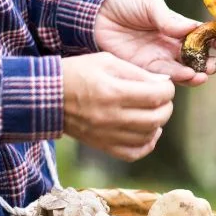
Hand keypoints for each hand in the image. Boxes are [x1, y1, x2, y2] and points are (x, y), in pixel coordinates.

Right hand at [61, 52, 175, 161]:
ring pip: (148, 136)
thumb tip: (163, 82)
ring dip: (157, 124)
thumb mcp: (106, 61)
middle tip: (162, 99)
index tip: (164, 86)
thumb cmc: (77, 73)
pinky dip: (147, 144)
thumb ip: (137, 72)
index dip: (167, 90)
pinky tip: (148, 132)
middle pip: (156, 118)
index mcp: (113, 91)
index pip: (156, 95)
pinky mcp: (103, 146)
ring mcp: (107, 134)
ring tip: (154, 112)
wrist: (48, 97)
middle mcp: (112, 116)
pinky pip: (134, 153)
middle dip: (166, 107)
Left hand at [95, 0, 215, 85]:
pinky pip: (165, 77)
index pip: (201, 36)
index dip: (214, 40)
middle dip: (207, 63)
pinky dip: (178, 79)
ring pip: (184, 71)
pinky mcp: (146, 70)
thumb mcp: (150, 5)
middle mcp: (171, 46)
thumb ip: (169, 18)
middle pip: (196, 58)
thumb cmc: (126, 4)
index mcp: (176, 28)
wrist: (96, 15)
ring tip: (201, 75)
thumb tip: (193, 28)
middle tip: (212, 65)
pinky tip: (186, 77)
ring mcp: (159, 59)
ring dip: (196, 74)